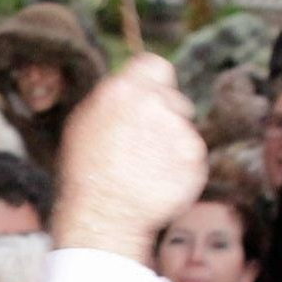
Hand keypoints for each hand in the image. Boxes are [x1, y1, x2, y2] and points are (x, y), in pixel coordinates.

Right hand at [54, 54, 206, 262]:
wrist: (105, 216)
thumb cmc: (88, 174)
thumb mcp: (85, 124)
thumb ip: (114, 99)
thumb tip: (132, 87)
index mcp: (122, 90)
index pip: (156, 65)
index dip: (156, 84)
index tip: (154, 99)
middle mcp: (153, 103)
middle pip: (174, 100)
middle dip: (165, 119)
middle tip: (146, 149)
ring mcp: (177, 129)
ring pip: (184, 129)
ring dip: (173, 145)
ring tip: (149, 170)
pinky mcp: (195, 155)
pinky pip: (194, 155)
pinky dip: (183, 167)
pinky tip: (160, 181)